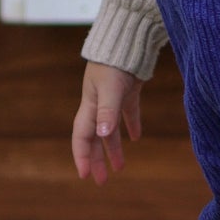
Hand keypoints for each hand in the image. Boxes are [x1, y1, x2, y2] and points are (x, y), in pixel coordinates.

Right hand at [73, 61, 142, 184]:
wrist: (126, 37)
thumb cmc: (114, 62)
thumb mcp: (110, 88)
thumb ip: (108, 111)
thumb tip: (102, 135)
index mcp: (90, 106)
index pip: (82, 137)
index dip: (83, 157)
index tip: (86, 176)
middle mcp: (98, 104)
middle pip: (95, 138)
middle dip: (97, 159)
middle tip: (101, 182)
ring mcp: (113, 98)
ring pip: (111, 130)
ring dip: (114, 148)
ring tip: (120, 168)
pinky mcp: (127, 91)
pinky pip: (128, 113)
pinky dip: (131, 125)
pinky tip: (137, 138)